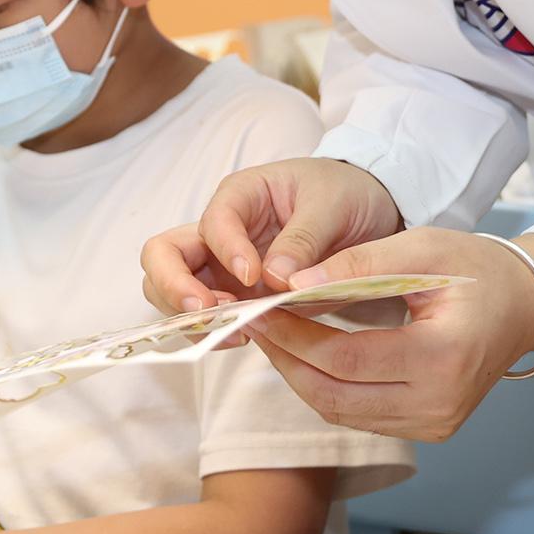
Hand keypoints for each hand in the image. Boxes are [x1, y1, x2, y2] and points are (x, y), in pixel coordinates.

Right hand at [140, 158, 402, 312]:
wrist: (370, 213)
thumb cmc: (346, 193)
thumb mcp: (333, 205)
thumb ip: (303, 238)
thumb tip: (276, 279)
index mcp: (240, 195)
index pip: (212, 222)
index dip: (226, 250)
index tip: (253, 277)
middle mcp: (220, 232)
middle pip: (163, 254)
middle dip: (173, 285)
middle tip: (206, 311)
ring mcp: (222, 267)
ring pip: (169, 290)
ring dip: (188, 315)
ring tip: (232, 332)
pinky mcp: (236, 297)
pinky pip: (205, 317)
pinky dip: (211, 331)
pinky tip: (244, 339)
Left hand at [242, 228, 533, 439]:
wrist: (524, 305)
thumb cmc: (476, 268)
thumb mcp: (420, 248)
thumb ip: (356, 265)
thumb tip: (292, 284)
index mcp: (443, 359)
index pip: (345, 357)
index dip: (294, 336)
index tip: (258, 306)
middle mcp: (439, 405)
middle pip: (335, 394)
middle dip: (286, 357)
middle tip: (252, 320)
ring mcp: (435, 425)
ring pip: (341, 410)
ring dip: (299, 374)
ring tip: (272, 332)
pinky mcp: (428, 430)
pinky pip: (359, 413)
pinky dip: (325, 385)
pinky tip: (305, 351)